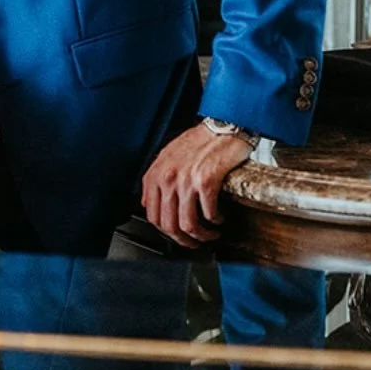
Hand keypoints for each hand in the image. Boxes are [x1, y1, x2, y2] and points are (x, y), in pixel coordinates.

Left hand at [141, 123, 252, 246]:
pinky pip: (208, 214)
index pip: (152, 215)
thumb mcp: (168, 157)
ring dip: (202, 236)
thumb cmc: (199, 140)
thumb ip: (157, 180)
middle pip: (168, 225)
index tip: (176, 235)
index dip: (165, 232)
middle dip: (183, 240)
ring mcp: (185, 181)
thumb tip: (149, 204)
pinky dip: (215, 221)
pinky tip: (220, 218)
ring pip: (188, 224)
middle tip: (194, 242)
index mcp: (155, 174)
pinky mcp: (206, 182)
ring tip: (210, 233)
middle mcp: (167, 179)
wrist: (221, 127)